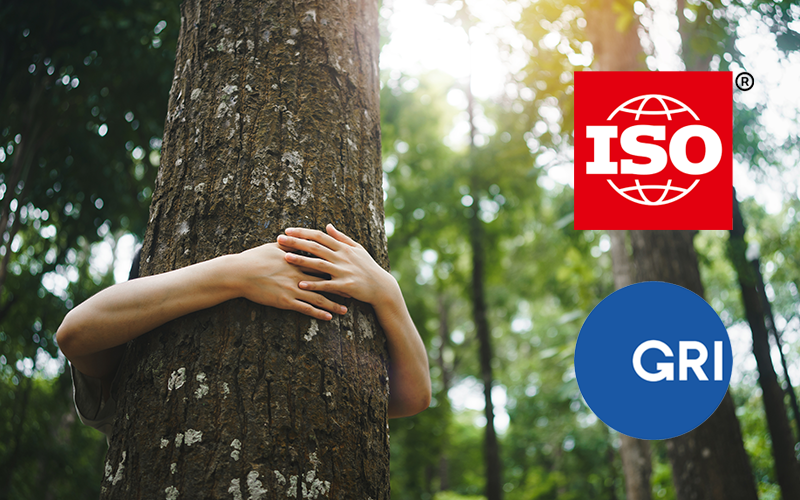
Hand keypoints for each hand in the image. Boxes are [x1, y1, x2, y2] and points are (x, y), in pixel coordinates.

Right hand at [234, 242, 347, 320]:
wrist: (239, 273)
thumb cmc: (254, 258)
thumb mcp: (274, 248)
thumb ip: (289, 245)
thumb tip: (297, 239)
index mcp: (297, 261)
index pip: (321, 264)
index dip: (336, 268)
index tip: (348, 271)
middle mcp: (298, 274)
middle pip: (325, 281)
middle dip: (341, 287)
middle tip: (354, 291)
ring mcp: (293, 288)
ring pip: (318, 298)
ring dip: (333, 305)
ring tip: (345, 310)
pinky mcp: (285, 301)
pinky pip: (305, 309)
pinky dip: (318, 313)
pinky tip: (327, 318)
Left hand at [276, 224, 394, 305]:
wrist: (381, 286)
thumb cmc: (368, 267)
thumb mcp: (357, 249)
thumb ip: (341, 237)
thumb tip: (328, 225)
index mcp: (342, 247)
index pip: (319, 236)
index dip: (303, 232)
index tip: (288, 230)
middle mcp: (341, 257)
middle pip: (315, 247)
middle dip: (296, 242)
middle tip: (280, 239)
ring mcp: (343, 271)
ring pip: (318, 264)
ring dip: (301, 260)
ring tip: (285, 258)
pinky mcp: (345, 285)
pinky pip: (326, 285)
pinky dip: (313, 284)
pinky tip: (300, 284)